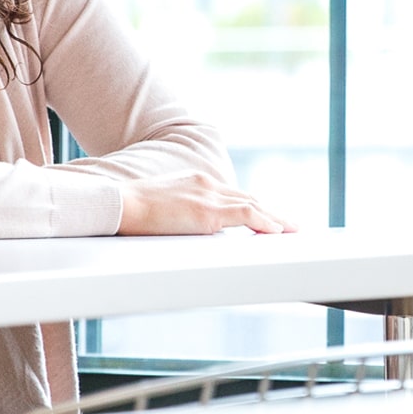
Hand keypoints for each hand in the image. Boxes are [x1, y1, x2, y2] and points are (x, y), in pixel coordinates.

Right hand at [118, 171, 292, 234]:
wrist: (120, 203)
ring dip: (275, 220)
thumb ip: (182, 211)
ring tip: (292, 230)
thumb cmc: (133, 208)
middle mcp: (207, 185)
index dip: (254, 207)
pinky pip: (246, 216)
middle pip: (248, 199)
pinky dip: (264, 222)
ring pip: (252, 206)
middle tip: (291, 225)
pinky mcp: (207, 213)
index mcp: (197, 182)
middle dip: (271, 213)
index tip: (269, 216)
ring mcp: (209, 197)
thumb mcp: (163, 204)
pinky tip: (276, 231)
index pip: (234, 196)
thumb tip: (189, 226)